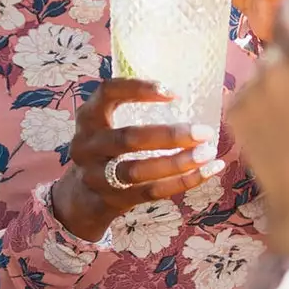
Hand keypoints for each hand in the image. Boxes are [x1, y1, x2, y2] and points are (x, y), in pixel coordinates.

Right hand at [50, 78, 223, 242]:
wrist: (80, 198)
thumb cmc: (109, 149)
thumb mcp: (109, 125)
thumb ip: (140, 109)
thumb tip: (206, 94)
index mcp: (88, 117)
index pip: (108, 92)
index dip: (139, 88)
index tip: (175, 93)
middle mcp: (86, 145)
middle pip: (128, 138)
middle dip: (170, 135)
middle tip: (204, 132)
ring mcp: (95, 176)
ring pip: (138, 170)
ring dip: (177, 162)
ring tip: (208, 154)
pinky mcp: (111, 200)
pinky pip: (150, 192)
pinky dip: (181, 182)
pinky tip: (206, 173)